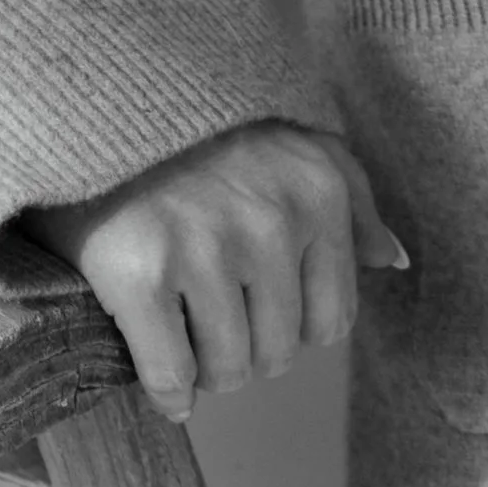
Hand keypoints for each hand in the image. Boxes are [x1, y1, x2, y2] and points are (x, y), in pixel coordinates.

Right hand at [13, 119, 410, 424]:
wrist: (96, 98)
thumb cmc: (198, 129)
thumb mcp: (295, 140)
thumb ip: (352, 196)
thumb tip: (391, 260)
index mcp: (317, 194)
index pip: (331, 320)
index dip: (291, 325)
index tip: (254, 305)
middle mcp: (271, 223)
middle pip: (278, 354)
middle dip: (244, 348)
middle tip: (208, 314)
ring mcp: (205, 249)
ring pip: (226, 371)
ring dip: (203, 368)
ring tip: (181, 328)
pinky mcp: (141, 273)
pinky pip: (171, 375)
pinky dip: (165, 388)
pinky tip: (157, 367)